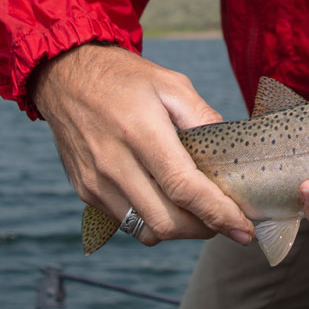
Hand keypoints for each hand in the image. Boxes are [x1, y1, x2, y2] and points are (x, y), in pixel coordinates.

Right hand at [32, 43, 253, 248]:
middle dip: (204, 229)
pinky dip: (152, 220)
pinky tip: (165, 200)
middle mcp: (113, 162)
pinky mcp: (85, 191)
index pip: (183, 186)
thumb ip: (203, 118)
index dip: (217, 213)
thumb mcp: (171, 84)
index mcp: (140, 131)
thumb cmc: (124, 78)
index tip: (243, 229)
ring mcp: (95, 181)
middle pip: (166, 221)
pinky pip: (127, 222)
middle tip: (225, 220)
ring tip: (197, 212)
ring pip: (146, 231)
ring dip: (179, 230)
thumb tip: (229, 155)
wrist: (65, 76)